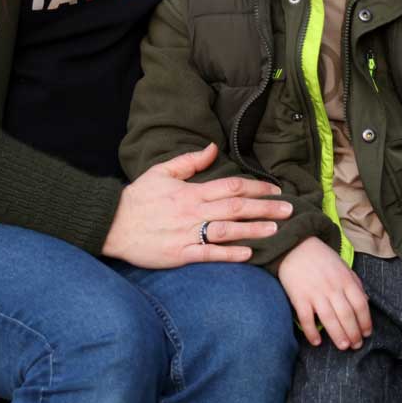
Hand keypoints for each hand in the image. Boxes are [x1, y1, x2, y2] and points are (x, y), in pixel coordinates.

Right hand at [102, 142, 292, 267]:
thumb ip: (189, 161)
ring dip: (254, 230)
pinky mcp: (181, 254)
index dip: (255, 188)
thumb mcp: (162, 171)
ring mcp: (188, 233)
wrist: (113, 224)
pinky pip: (209, 254)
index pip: (230, 187)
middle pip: (236, 208)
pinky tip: (248, 254)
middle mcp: (193, 211)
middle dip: (265, 208)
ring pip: (227, 231)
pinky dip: (229, 254)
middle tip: (288, 209)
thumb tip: (213, 147)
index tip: (275, 190)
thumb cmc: (138, 198)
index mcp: (191, 191)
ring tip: (276, 230)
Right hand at [277, 237, 371, 349]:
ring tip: (343, 346)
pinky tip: (317, 341)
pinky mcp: (299, 297)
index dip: (366, 321)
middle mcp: (332, 287)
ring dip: (338, 336)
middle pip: (347, 315)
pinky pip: (306, 319)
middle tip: (356, 345)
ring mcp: (315, 293)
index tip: (367, 333)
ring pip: (329, 320)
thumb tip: (366, 301)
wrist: (294, 245)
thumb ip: (355, 283)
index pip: (360, 304)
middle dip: (354, 333)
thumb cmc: (321, 257)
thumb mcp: (342, 265)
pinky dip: (311, 332)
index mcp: (344, 279)